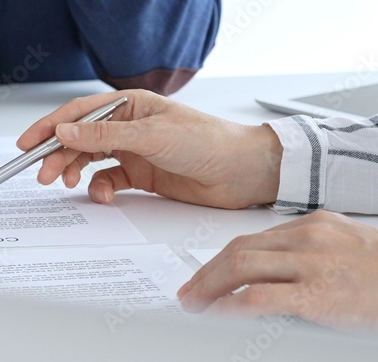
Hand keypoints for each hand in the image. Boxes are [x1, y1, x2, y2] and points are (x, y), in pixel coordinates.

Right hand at [15, 89, 281, 208]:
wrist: (245, 172)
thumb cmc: (209, 142)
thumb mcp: (152, 136)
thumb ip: (104, 137)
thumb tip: (64, 132)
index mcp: (129, 105)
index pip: (79, 114)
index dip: (49, 126)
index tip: (27, 142)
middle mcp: (128, 126)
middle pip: (79, 139)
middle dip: (57, 154)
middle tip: (41, 172)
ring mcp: (133, 151)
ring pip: (89, 160)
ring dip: (73, 170)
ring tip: (62, 182)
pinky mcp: (141, 175)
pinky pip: (108, 180)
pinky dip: (99, 188)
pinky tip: (102, 194)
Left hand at [178, 211, 377, 331]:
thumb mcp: (349, 249)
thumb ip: (312, 255)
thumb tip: (275, 275)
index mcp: (315, 225)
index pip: (252, 239)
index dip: (221, 258)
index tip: (205, 274)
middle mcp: (309, 238)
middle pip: (239, 250)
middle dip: (207, 272)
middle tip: (189, 291)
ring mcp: (312, 264)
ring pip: (241, 267)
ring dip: (210, 286)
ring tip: (195, 303)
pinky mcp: (318, 294)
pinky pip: (260, 298)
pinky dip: (232, 305)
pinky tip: (218, 314)